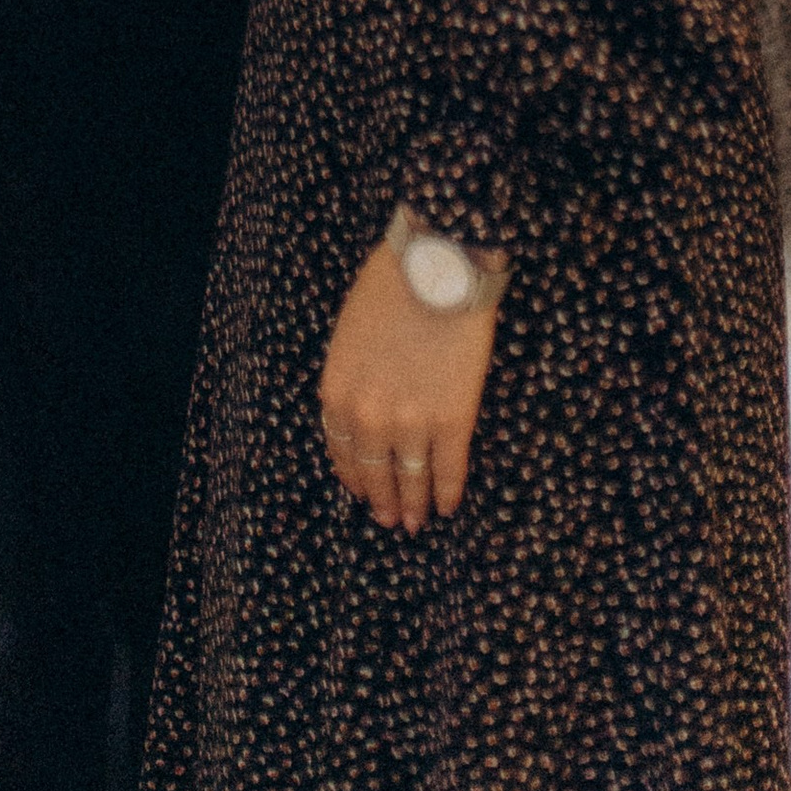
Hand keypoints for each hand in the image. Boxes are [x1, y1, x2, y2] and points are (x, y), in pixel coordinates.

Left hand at [319, 242, 501, 535]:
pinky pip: (449, 471)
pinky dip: (449, 492)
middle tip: (389, 519)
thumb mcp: (348, 333)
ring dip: (414, 506)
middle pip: (374, 474)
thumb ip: (350, 377)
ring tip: (416, 522)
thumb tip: (357, 412)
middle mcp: (369, 419)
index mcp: (338, 394)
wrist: (436, 268)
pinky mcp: (453, 422)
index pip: (341, 453)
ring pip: (411, 482)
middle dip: (382, 501)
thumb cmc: (390, 286)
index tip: (361, 492)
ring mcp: (412, 425)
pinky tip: (449, 505)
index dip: (353, 477)